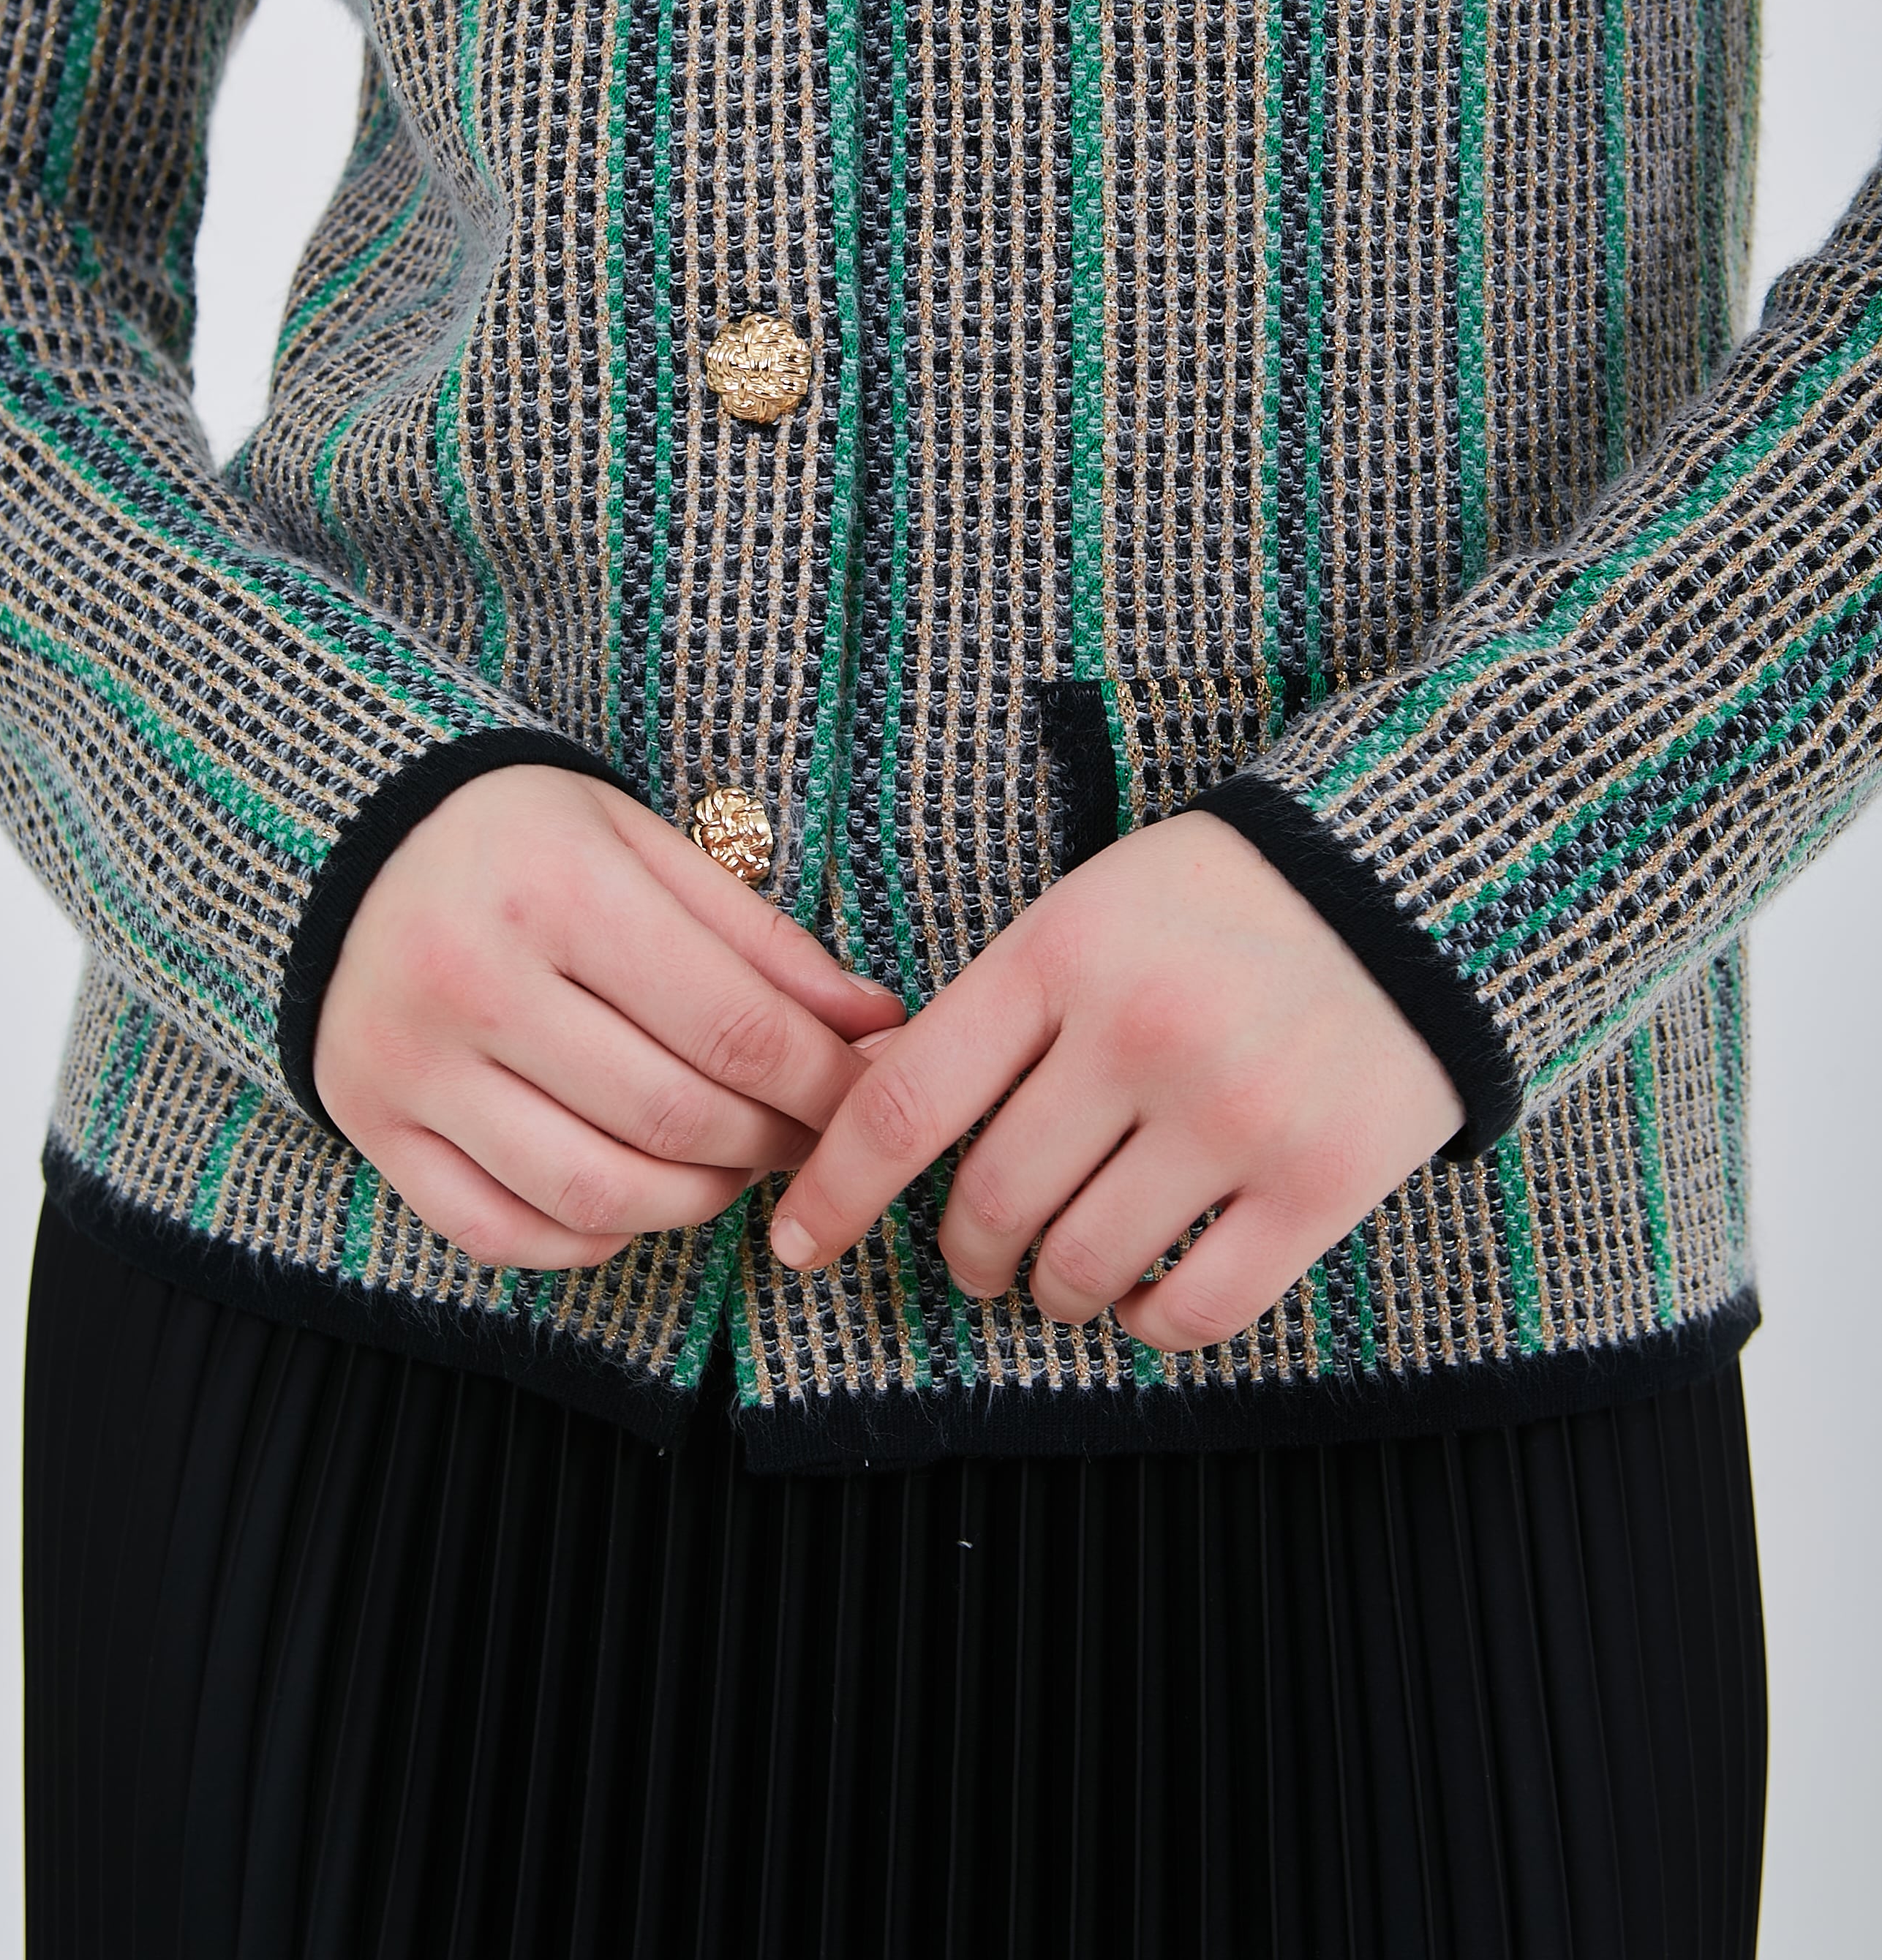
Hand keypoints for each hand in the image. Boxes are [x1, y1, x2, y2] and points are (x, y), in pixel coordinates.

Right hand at [315, 766, 905, 1269]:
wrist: (348, 836)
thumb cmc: (522, 836)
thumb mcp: (644, 844)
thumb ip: (759, 939)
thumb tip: (875, 1024)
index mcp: (557, 889)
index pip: (732, 1027)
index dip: (823, 1081)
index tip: (869, 1094)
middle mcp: (474, 981)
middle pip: (672, 1118)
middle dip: (770, 1143)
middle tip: (809, 1133)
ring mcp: (412, 1064)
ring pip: (592, 1194)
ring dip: (693, 1201)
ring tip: (731, 1165)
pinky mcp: (371, 1124)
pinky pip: (500, 1232)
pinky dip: (587, 1238)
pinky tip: (634, 1198)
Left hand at [768, 811, 1461, 1350]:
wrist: (1416, 889)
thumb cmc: (1221, 908)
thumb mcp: (1087, 914)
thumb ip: (991, 1013)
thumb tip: (864, 1108)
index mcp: (1062, 955)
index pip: (906, 1103)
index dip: (834, 1192)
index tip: (796, 1244)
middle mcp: (1140, 1035)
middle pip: (989, 1203)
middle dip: (965, 1251)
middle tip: (978, 1252)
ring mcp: (1236, 1114)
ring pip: (1080, 1268)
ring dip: (1049, 1292)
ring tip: (1059, 1272)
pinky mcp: (1322, 1185)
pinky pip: (1193, 1312)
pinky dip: (1146, 1323)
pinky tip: (1144, 1294)